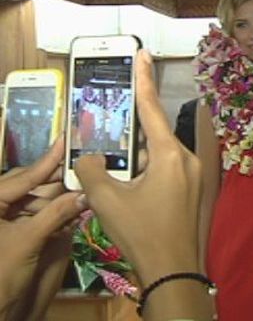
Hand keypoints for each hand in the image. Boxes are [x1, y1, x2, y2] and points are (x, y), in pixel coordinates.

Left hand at [0, 139, 84, 317]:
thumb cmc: (1, 273)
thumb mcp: (28, 240)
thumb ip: (57, 213)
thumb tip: (85, 194)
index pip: (24, 176)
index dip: (48, 159)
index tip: (66, 138)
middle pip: (31, 184)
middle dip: (57, 178)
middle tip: (84, 166)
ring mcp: (4, 219)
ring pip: (35, 199)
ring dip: (59, 196)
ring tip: (84, 186)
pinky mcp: (14, 232)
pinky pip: (36, 215)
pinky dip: (54, 212)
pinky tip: (73, 206)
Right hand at [74, 50, 201, 285]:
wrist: (174, 270)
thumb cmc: (142, 233)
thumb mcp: (105, 200)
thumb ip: (91, 170)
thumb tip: (90, 158)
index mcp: (170, 154)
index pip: (151, 108)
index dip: (144, 79)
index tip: (143, 53)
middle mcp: (189, 159)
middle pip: (154, 137)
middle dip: (132, 145)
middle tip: (117, 158)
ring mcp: (196, 176)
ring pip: (162, 157)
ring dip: (141, 165)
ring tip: (126, 189)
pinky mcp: (197, 191)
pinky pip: (172, 172)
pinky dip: (153, 176)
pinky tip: (138, 196)